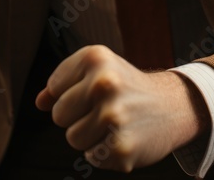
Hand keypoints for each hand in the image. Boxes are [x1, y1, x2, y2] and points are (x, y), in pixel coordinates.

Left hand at [35, 46, 207, 172]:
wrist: (174, 106)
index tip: (96, 89)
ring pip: (72, 137)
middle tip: (106, 109)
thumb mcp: (98, 71)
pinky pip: (90, 156)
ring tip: (115, 124)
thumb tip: (39, 102)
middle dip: (78, 116)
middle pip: (59, 115)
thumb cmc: (127, 87)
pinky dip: (104, 152)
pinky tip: (124, 137)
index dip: (72, 93)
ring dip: (90, 136)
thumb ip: (63, 84)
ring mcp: (114, 116)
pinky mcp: (120, 148)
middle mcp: (104, 83)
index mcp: (96, 58)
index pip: (55, 87)